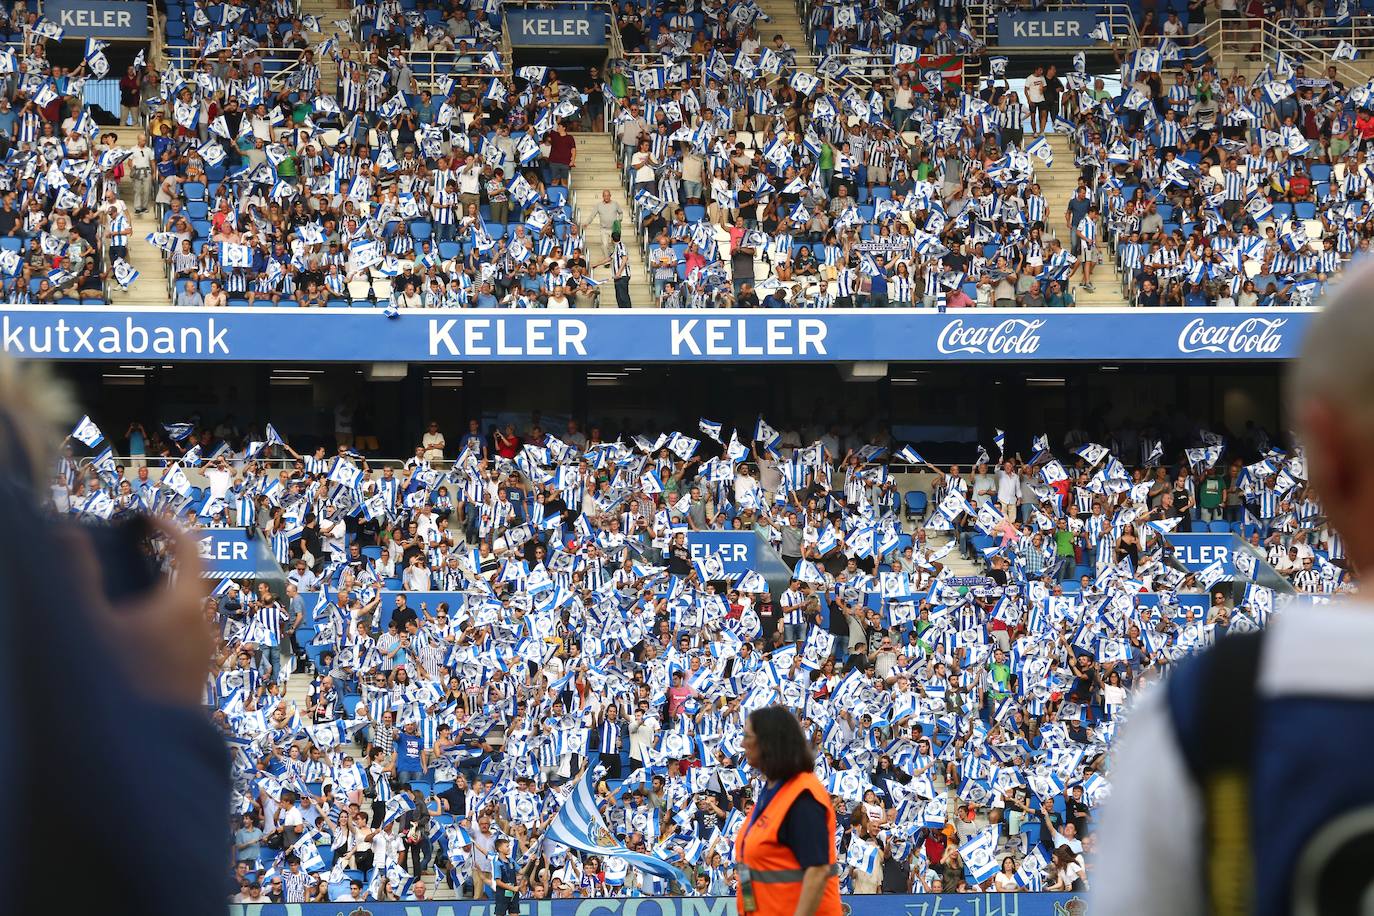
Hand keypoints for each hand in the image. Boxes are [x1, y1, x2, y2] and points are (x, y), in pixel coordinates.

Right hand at [58, 517, 212, 705]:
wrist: (141, 750)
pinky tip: (131, 637)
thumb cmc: (116, 683)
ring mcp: (203, 652)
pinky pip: (183, 637)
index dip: (168, 526)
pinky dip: (162, 624)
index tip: (146, 517)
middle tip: (130, 554)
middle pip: (189, 579)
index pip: (189, 548)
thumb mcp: (88, 623)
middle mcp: (204, 625)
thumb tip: (67, 534)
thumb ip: (77, 574)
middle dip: (161, 563)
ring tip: (124, 597)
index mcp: (185, 605)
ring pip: (186, 611)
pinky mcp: (196, 675)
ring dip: (160, 597)